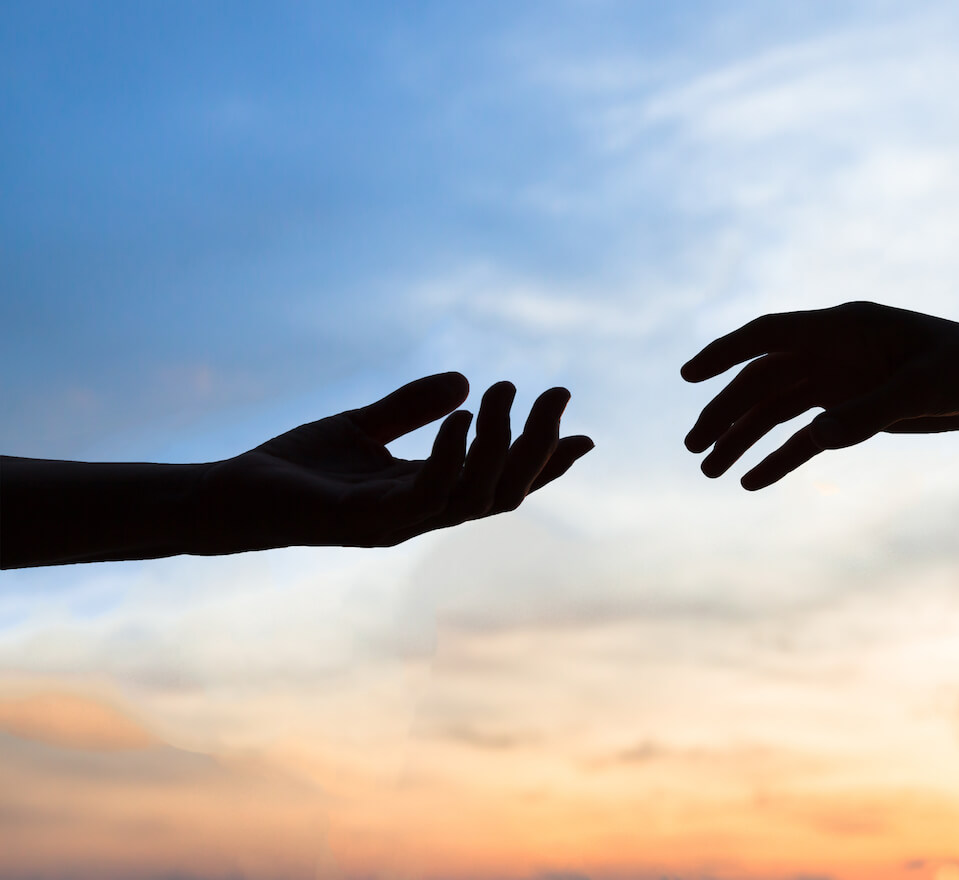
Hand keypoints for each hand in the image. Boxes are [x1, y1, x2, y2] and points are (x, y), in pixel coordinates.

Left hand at [195, 373, 593, 552]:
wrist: (227, 499)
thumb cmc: (291, 470)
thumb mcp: (360, 426)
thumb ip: (411, 407)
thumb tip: (467, 382)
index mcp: (426, 495)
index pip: (500, 484)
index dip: (544, 464)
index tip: (583, 434)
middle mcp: (421, 515)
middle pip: (504, 492)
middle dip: (539, 447)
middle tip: (557, 393)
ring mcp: (397, 522)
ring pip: (476, 495)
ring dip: (499, 443)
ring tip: (505, 390)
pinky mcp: (365, 520)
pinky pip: (426, 492)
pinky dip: (452, 454)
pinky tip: (463, 416)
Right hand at [681, 302, 958, 489]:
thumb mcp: (926, 387)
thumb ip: (871, 410)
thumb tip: (816, 438)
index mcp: (842, 328)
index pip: (769, 335)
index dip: (725, 352)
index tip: (689, 375)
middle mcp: (831, 352)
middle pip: (761, 380)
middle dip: (724, 411)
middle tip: (693, 447)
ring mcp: (838, 383)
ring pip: (774, 411)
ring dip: (740, 437)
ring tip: (708, 469)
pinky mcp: (851, 413)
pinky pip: (804, 438)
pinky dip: (777, 458)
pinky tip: (751, 481)